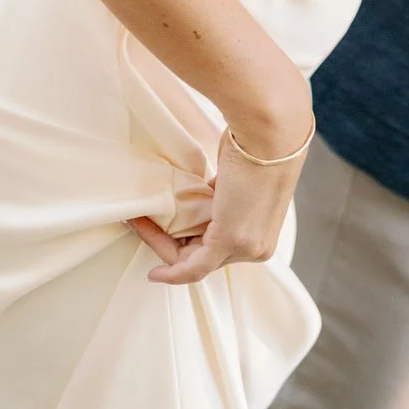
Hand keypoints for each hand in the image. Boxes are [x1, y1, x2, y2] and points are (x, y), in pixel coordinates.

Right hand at [128, 119, 309, 285]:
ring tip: (139, 225)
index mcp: (263, 233)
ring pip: (195, 263)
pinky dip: (173, 274)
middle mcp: (258, 247)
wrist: (269, 134)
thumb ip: (225, 194)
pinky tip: (154, 274)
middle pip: (203, 259)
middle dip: (168, 244)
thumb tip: (209, 193)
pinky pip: (195, 268)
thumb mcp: (239, 177)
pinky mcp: (231, 240)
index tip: (163, 228)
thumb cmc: (258, 142)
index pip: (218, 249)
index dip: (187, 240)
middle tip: (142, 223)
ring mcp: (246, 247)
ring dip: (162, 246)